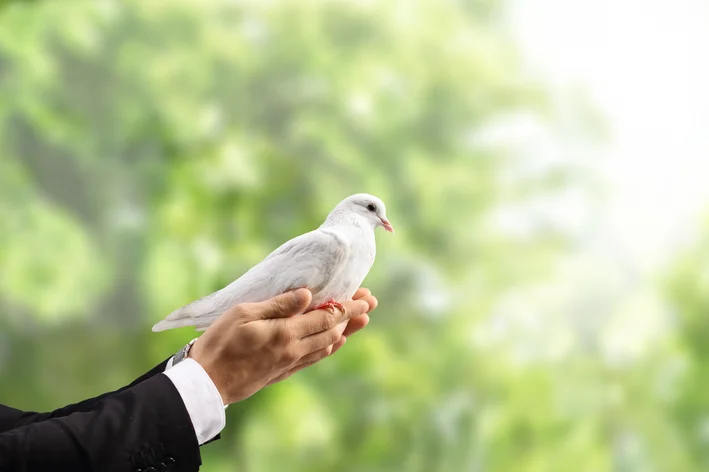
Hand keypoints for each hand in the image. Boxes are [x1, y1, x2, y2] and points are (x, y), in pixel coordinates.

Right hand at [188, 288, 375, 403]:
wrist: (206, 383)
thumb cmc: (219, 343)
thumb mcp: (244, 314)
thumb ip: (278, 305)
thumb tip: (307, 295)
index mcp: (286, 333)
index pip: (326, 317)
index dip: (348, 306)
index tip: (365, 297)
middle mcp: (293, 350)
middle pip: (332, 331)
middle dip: (353, 316)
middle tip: (370, 302)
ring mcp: (289, 363)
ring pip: (327, 346)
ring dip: (346, 331)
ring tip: (361, 321)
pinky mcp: (282, 372)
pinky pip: (314, 359)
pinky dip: (329, 348)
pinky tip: (335, 342)